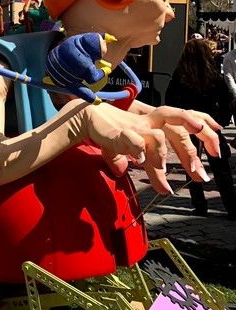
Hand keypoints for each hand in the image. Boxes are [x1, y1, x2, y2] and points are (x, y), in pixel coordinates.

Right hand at [82, 102, 217, 193]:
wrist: (91, 119)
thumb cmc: (117, 133)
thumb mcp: (140, 153)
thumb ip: (154, 170)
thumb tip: (165, 190)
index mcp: (158, 123)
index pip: (186, 121)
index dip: (204, 128)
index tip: (217, 146)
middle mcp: (151, 123)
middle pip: (178, 128)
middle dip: (189, 151)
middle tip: (198, 172)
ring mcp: (137, 128)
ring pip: (159, 137)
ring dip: (165, 156)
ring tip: (165, 172)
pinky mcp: (121, 134)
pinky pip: (135, 142)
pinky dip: (141, 153)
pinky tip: (142, 163)